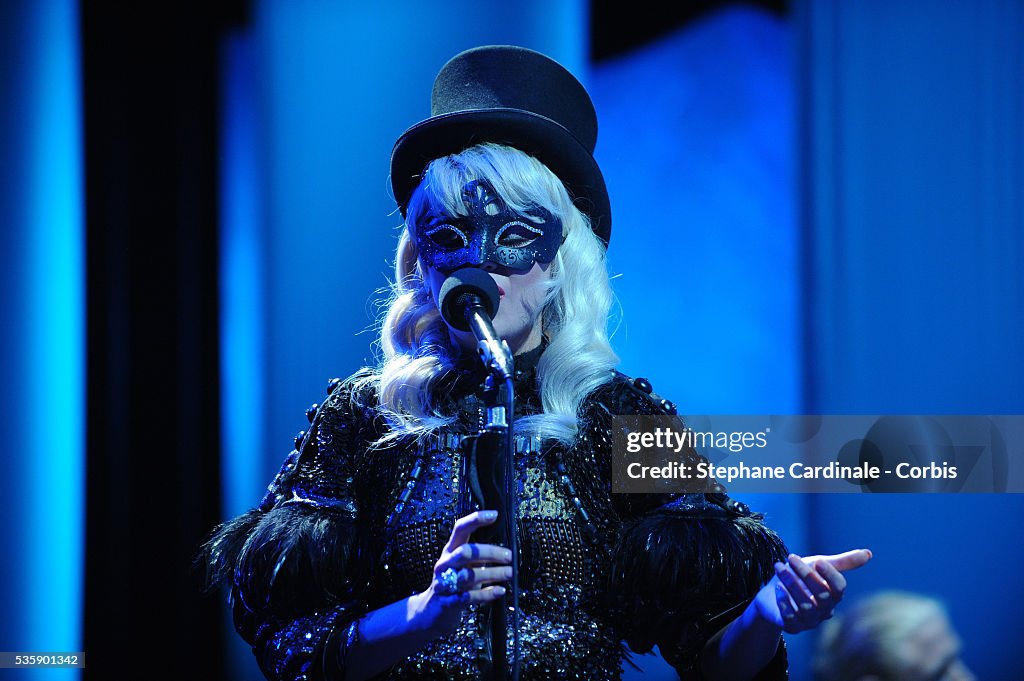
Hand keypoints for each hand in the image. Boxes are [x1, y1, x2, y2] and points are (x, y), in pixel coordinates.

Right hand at [409, 510, 511, 636]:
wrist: (431, 611)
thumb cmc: (452, 583)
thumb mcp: (461, 565)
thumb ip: (477, 555)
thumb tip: (504, 549)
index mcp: (450, 550)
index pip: (460, 529)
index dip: (475, 519)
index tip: (494, 515)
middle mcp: (445, 564)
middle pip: (466, 552)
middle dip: (490, 552)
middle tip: (509, 556)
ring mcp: (444, 582)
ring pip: (469, 575)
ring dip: (493, 574)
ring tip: (510, 573)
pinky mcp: (448, 602)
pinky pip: (469, 597)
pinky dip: (487, 594)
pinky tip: (500, 591)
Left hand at [753, 549, 871, 633]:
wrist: (771, 594)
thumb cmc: (800, 579)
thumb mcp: (818, 566)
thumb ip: (842, 562)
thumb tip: (869, 553)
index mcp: (833, 595)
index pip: (839, 588)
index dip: (830, 575)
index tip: (817, 561)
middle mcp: (825, 610)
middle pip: (821, 594)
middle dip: (806, 574)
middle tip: (791, 557)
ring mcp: (809, 621)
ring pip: (805, 605)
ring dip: (791, 583)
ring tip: (779, 567)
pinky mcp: (792, 627)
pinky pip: (791, 618)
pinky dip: (784, 601)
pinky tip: (777, 587)